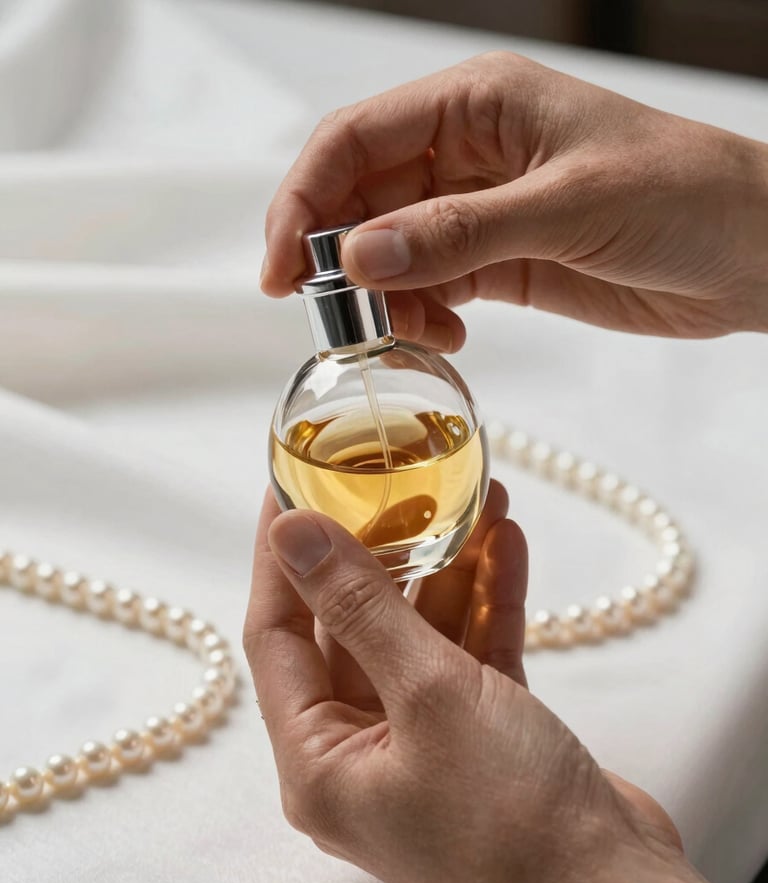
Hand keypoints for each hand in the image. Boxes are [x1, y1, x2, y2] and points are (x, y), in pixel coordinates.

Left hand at [242, 483, 748, 882]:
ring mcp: (423, 746)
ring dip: (448, 570)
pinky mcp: (481, 738)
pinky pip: (469, 656)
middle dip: (383, 554)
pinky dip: (487, 604)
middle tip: (397, 487)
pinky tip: (505, 547)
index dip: (283, 560)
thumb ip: (360, 606)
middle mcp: (361, 755)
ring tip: (475, 499)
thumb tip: (295, 534)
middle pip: (353, 630)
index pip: (276, 637)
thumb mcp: (428, 694)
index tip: (294, 490)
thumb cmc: (512, 820)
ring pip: (420, 637)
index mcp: (319, 762)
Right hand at [262, 52, 767, 343]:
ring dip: (380, 297)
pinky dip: (420, 315)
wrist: (750, 253)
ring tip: (403, 332)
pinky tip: (444, 335)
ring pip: (389, 251)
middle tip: (335, 319)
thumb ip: (459, 232)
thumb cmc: (683, 195)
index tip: (281, 270)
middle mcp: (466, 152)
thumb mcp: (567, 206)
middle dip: (337, 259)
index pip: (355, 141)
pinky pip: (429, 286)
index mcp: (476, 104)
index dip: (304, 201)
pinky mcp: (499, 261)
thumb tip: (359, 255)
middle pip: (361, 199)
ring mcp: (479, 210)